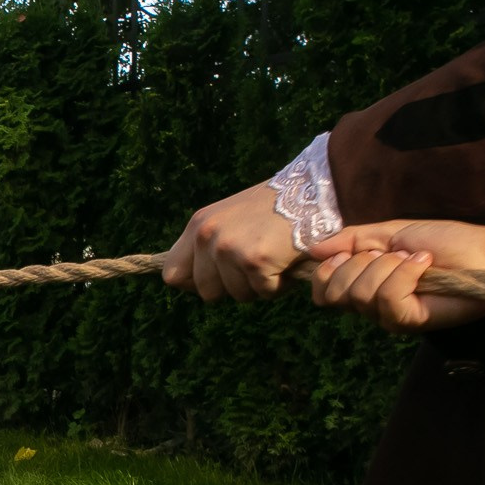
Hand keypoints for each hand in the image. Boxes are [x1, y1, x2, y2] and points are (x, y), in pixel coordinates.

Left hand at [163, 180, 300, 301]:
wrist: (312, 189)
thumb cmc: (275, 207)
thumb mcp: (230, 219)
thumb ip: (210, 245)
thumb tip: (197, 282)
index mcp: (198, 226)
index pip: (172, 274)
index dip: (194, 285)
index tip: (216, 283)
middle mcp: (207, 236)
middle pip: (207, 293)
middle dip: (234, 288)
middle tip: (256, 267)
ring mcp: (228, 249)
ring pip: (238, 295)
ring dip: (260, 285)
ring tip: (274, 258)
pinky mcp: (254, 261)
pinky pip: (265, 292)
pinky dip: (280, 284)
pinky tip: (287, 260)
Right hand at [306, 221, 484, 333]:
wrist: (482, 252)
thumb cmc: (442, 242)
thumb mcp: (387, 232)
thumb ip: (350, 240)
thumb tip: (311, 249)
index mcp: (363, 284)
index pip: (323, 293)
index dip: (327, 271)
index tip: (350, 253)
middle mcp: (372, 305)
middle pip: (335, 294)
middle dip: (359, 264)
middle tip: (390, 254)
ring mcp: (389, 316)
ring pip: (360, 293)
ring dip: (388, 265)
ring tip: (415, 259)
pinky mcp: (408, 321)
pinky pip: (387, 297)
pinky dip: (405, 273)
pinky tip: (424, 265)